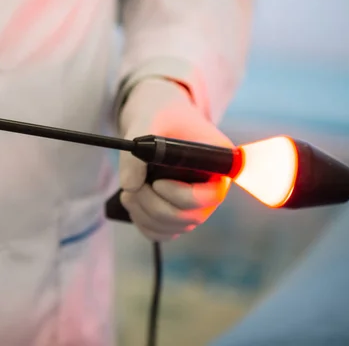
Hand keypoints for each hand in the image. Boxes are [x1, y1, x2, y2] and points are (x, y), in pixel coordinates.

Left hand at [118, 79, 232, 241]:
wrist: (158, 119)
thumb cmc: (160, 115)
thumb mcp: (147, 121)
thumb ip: (137, 148)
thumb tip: (130, 186)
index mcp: (219, 162)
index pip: (212, 195)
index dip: (181, 195)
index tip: (156, 182)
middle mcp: (214, 187)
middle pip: (190, 217)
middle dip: (153, 205)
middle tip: (132, 187)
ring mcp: (197, 204)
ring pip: (174, 227)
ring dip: (144, 214)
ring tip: (128, 191)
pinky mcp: (179, 213)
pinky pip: (163, 232)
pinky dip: (144, 223)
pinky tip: (133, 203)